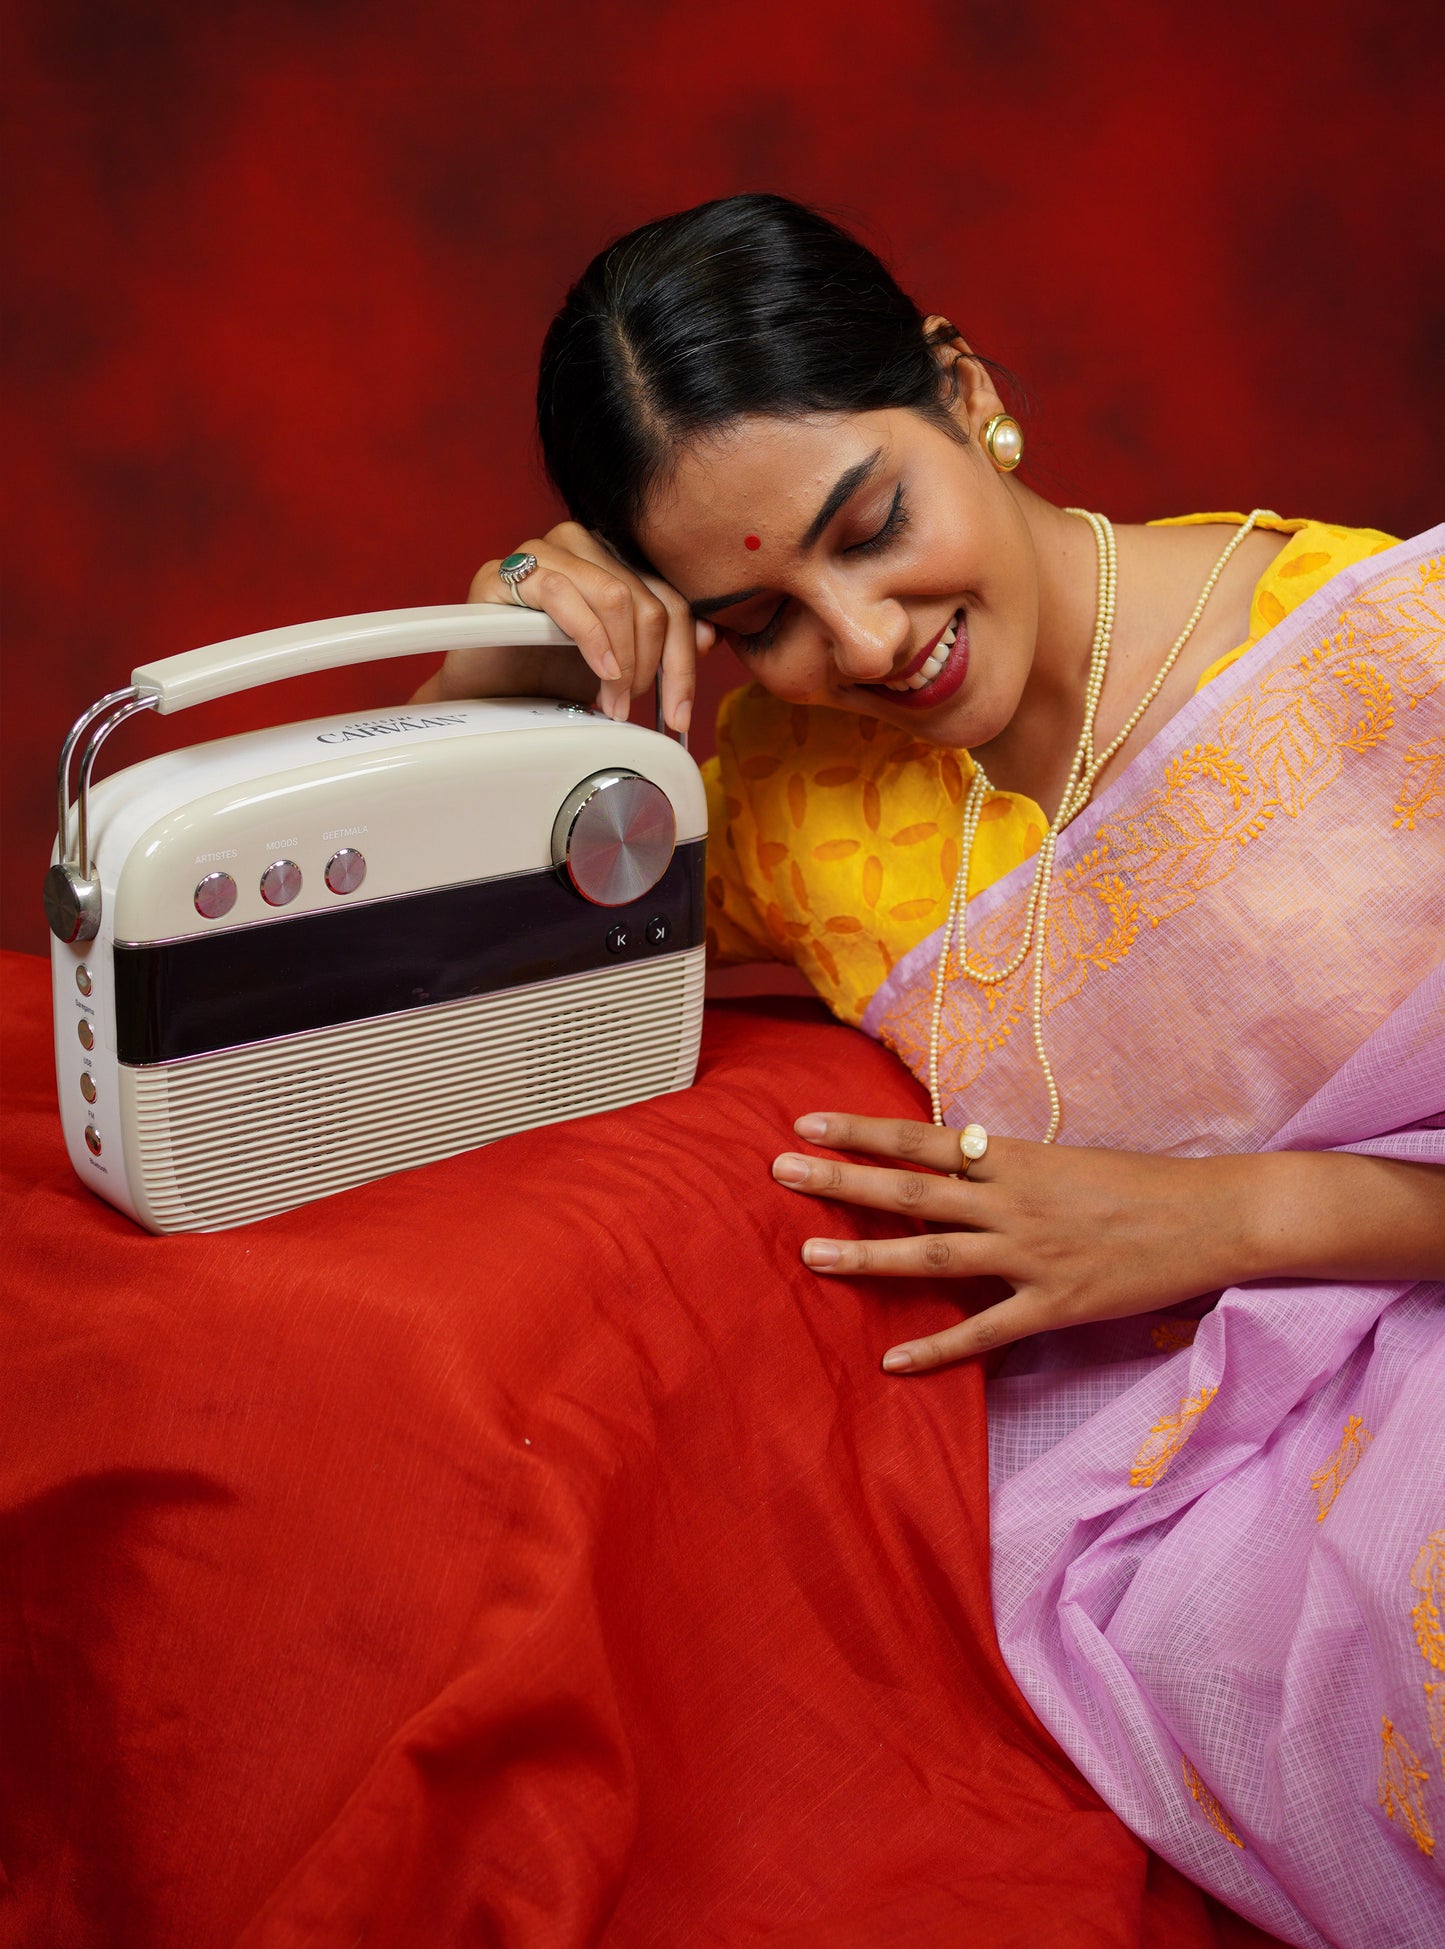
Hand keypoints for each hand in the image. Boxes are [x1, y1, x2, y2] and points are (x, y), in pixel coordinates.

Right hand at [412, 521, 713, 732]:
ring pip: (615, 596)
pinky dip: (590, 639)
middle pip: (648, 601)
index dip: (682, 660)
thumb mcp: (618, 664)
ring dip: (622, 660)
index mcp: (613, 561)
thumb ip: (659, 645)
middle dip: (649, 666)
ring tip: (612, 699)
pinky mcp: (505, 574)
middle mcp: (581, 546)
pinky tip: (597, 671)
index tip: (680, 711)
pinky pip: (563, 594)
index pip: (670, 601)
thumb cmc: (545, 676)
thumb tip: (706, 637)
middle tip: (631, 705)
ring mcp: (542, 553)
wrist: (486, 697)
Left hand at [771, 1113, 1254, 1372]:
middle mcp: (1013, 1202)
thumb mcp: (1064, 1160)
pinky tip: (891, 1360)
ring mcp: (1031, 1256)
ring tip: (810, 1256)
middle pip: (911, 1191)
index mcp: (1015, 1159)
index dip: (862, 1131)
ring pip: (933, 1257)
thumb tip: (949, 1161)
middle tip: (779, 1171)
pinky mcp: (1056, 1305)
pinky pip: (984, 1331)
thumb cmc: (1139, 1184)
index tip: (807, 1122)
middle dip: (841, 1180)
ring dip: (868, 1257)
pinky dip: (936, 1347)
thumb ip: (1003, 1167)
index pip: (922, 1139)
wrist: (1214, 1216)